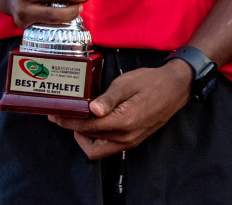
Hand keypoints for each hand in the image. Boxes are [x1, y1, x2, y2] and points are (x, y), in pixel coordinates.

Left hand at [49, 59, 192, 158]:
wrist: (177, 87)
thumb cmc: (152, 81)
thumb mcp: (127, 83)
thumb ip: (108, 98)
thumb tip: (90, 110)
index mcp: (124, 121)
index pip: (87, 127)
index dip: (68, 121)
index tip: (55, 114)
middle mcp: (126, 136)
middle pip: (89, 144)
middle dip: (73, 131)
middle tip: (65, 116)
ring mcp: (130, 141)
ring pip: (98, 150)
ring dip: (84, 137)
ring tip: (79, 119)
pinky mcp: (133, 140)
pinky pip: (108, 147)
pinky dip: (97, 139)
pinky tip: (94, 123)